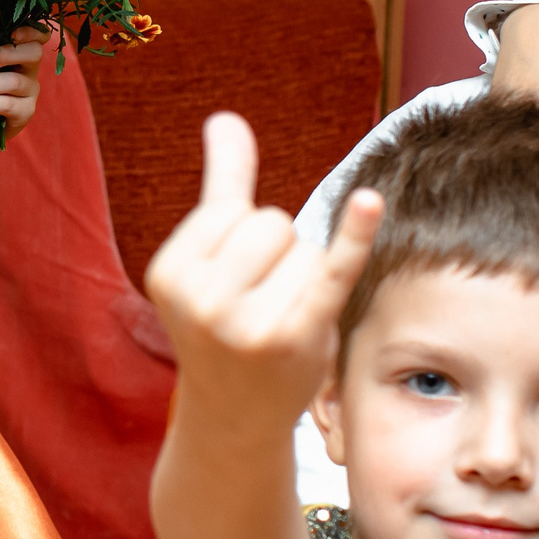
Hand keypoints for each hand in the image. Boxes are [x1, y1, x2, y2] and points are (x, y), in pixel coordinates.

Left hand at [0, 24, 50, 146]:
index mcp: (18, 51)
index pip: (38, 35)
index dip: (31, 31)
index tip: (13, 33)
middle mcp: (30, 68)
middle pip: (34, 53)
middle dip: (7, 54)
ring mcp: (31, 91)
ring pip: (14, 82)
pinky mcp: (26, 112)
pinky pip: (9, 105)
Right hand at [144, 113, 383, 428]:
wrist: (234, 420)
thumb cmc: (225, 329)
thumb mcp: (209, 261)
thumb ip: (221, 186)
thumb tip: (225, 119)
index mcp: (169, 273)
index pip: (236, 210)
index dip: (246, 241)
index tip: (232, 289)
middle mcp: (201, 300)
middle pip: (272, 223)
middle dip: (278, 256)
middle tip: (259, 307)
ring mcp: (248, 322)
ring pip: (305, 248)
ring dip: (305, 278)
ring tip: (280, 321)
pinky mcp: (297, 336)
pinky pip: (331, 271)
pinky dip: (353, 236)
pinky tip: (369, 202)